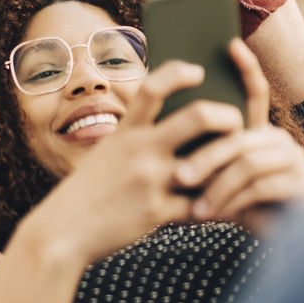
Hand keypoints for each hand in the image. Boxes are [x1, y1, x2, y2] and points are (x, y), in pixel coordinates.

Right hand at [25, 60, 246, 266]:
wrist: (63, 231)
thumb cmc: (89, 189)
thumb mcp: (108, 152)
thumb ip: (138, 137)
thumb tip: (177, 122)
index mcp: (126, 130)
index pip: (154, 87)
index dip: (180, 72)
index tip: (199, 71)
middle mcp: (139, 150)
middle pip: (197, 117)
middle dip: (226, 116)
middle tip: (236, 122)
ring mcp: (150, 181)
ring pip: (207, 162)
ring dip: (230, 162)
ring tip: (241, 163)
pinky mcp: (157, 214)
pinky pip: (200, 207)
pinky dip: (216, 206)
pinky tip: (227, 205)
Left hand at [174, 40, 303, 234]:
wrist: (291, 238)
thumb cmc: (245, 205)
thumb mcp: (223, 179)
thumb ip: (208, 157)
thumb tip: (164, 139)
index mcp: (258, 132)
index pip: (255, 92)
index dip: (247, 67)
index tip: (232, 44)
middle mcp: (277, 138)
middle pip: (237, 136)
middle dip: (207, 157)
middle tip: (180, 177)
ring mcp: (292, 158)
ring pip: (246, 163)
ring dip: (218, 188)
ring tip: (197, 210)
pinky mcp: (301, 183)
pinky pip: (259, 188)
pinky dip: (234, 204)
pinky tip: (217, 217)